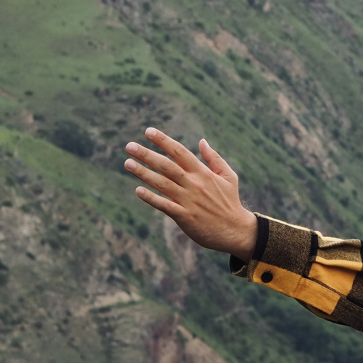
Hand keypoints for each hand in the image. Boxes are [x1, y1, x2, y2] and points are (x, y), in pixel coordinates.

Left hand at [124, 128, 258, 257]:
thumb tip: (202, 141)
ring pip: (161, 183)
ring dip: (143, 173)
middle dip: (146, 154)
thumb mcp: (228, 176)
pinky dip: (150, 197)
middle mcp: (194, 184)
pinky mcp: (184, 217)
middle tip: (129, 146)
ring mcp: (188, 200)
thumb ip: (214, 158)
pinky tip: (138, 190)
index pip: (179, 152)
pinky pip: (164, 205)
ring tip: (127, 163)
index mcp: (203, 173)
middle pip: (166, 165)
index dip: (163, 141)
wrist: (235, 231)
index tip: (149, 131)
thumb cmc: (230, 202)